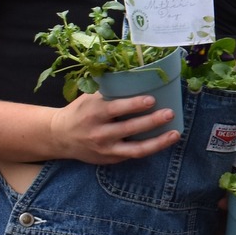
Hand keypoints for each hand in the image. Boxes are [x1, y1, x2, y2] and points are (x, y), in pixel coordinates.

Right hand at [47, 89, 181, 163]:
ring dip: (158, 142)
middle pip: (129, 129)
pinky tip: (164, 141)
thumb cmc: (81, 111)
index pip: (115, 109)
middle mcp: (99, 133)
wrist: (60, 136)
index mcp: (93, 113)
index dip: (134, 105)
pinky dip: (150, 148)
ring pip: (135, 149)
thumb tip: (139, 74)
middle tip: (170, 113)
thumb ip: (110, 90)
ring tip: (175, 133)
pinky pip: (133, 155)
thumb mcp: (90, 98)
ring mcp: (105, 149)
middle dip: (151, 122)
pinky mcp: (110, 159)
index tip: (152, 99)